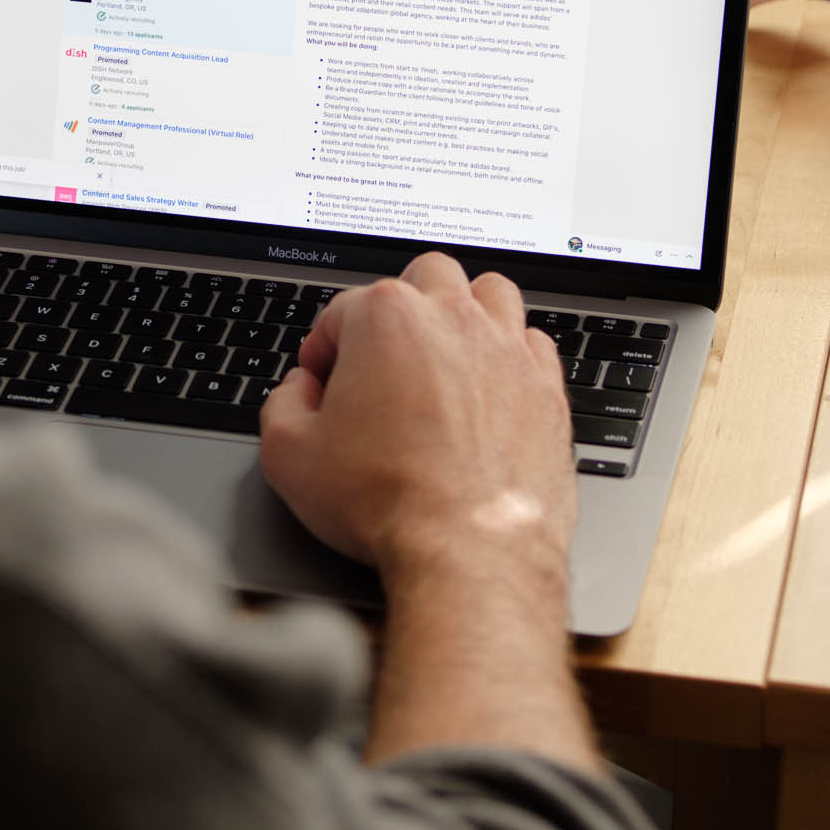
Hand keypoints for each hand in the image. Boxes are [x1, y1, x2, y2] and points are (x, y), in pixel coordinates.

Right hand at [258, 252, 575, 577]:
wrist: (468, 552)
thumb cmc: (384, 502)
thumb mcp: (288, 454)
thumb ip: (282, 403)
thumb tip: (300, 390)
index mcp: (386, 318)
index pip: (342, 310)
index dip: (323, 349)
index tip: (322, 382)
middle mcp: (453, 320)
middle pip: (424, 277)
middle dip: (399, 306)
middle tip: (384, 355)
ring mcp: (508, 350)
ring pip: (490, 293)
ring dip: (464, 312)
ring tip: (444, 353)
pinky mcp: (547, 388)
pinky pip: (532, 342)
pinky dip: (509, 354)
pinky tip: (490, 386)